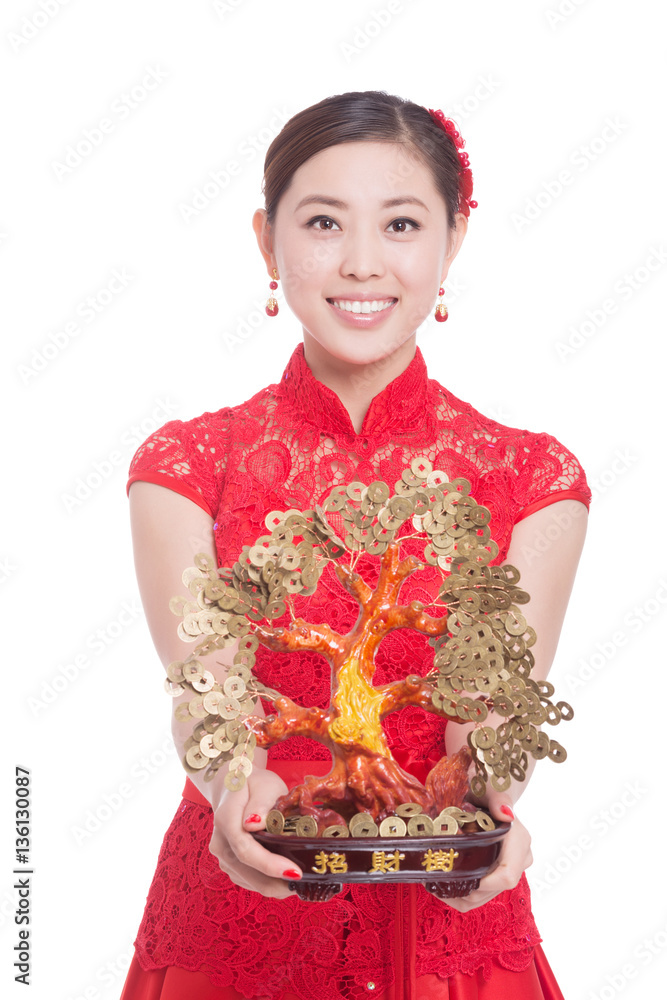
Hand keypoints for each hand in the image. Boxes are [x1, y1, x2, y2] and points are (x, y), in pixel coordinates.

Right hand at [208, 768, 300, 897]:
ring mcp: (222, 856)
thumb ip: (260, 802)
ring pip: (248, 881)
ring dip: (273, 885)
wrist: (234, 787)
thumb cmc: (253, 784)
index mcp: (226, 820)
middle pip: (247, 872)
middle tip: (306, 884)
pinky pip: (248, 880)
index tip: (295, 872)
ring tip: (300, 883)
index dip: (270, 865)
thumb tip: (255, 824)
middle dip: (277, 883)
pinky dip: (267, 882)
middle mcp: (220, 842)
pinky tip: (285, 879)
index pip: (246, 850)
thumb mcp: (263, 784)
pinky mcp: (229, 864)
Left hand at [443, 792, 532, 911]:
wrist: (486, 790)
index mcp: (519, 840)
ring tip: (435, 884)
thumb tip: (506, 813)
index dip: (484, 885)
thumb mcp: (489, 788)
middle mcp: (519, 857)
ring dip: (461, 896)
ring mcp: (510, 867)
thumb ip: (498, 799)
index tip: (458, 879)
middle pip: (494, 890)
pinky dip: (464, 895)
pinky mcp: (499, 872)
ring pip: (487, 897)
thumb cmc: (486, 787)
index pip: (508, 876)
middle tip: (435, 880)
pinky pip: (483, 895)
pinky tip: (445, 885)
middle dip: (466, 892)